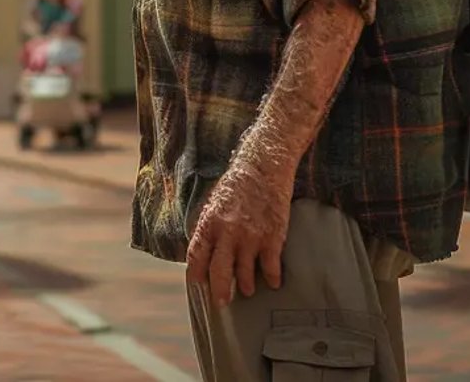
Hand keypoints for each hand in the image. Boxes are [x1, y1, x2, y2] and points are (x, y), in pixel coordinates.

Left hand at [185, 164, 292, 307]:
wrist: (263, 166)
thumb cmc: (237, 185)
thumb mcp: (213, 204)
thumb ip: (209, 228)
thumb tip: (204, 251)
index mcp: (209, 224)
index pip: (196, 257)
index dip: (197, 274)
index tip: (199, 285)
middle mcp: (227, 233)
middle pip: (219, 273)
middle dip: (220, 291)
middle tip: (223, 302)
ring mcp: (251, 237)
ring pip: (245, 274)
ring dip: (246, 285)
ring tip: (248, 289)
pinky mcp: (272, 237)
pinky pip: (270, 267)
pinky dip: (272, 278)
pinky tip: (273, 282)